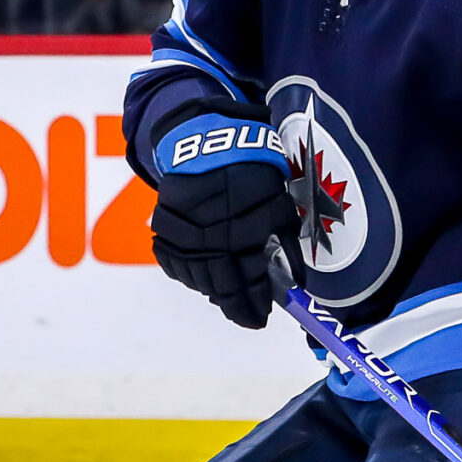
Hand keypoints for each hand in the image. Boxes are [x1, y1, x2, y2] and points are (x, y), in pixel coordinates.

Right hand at [146, 115, 302, 327]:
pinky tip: (204, 278)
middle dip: (237, 306)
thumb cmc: (252, 170)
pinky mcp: (164, 231)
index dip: (256, 305)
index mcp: (243, 234)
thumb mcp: (279, 202)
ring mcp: (183, 237)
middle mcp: (211, 240)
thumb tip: (296, 280)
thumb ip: (285, 242)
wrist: (206, 143)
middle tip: (248, 317)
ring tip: (230, 298)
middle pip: (221, 288)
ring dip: (215, 291)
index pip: (249, 283)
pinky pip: (175, 265)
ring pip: (197, 279)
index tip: (261, 319)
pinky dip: (190, 275)